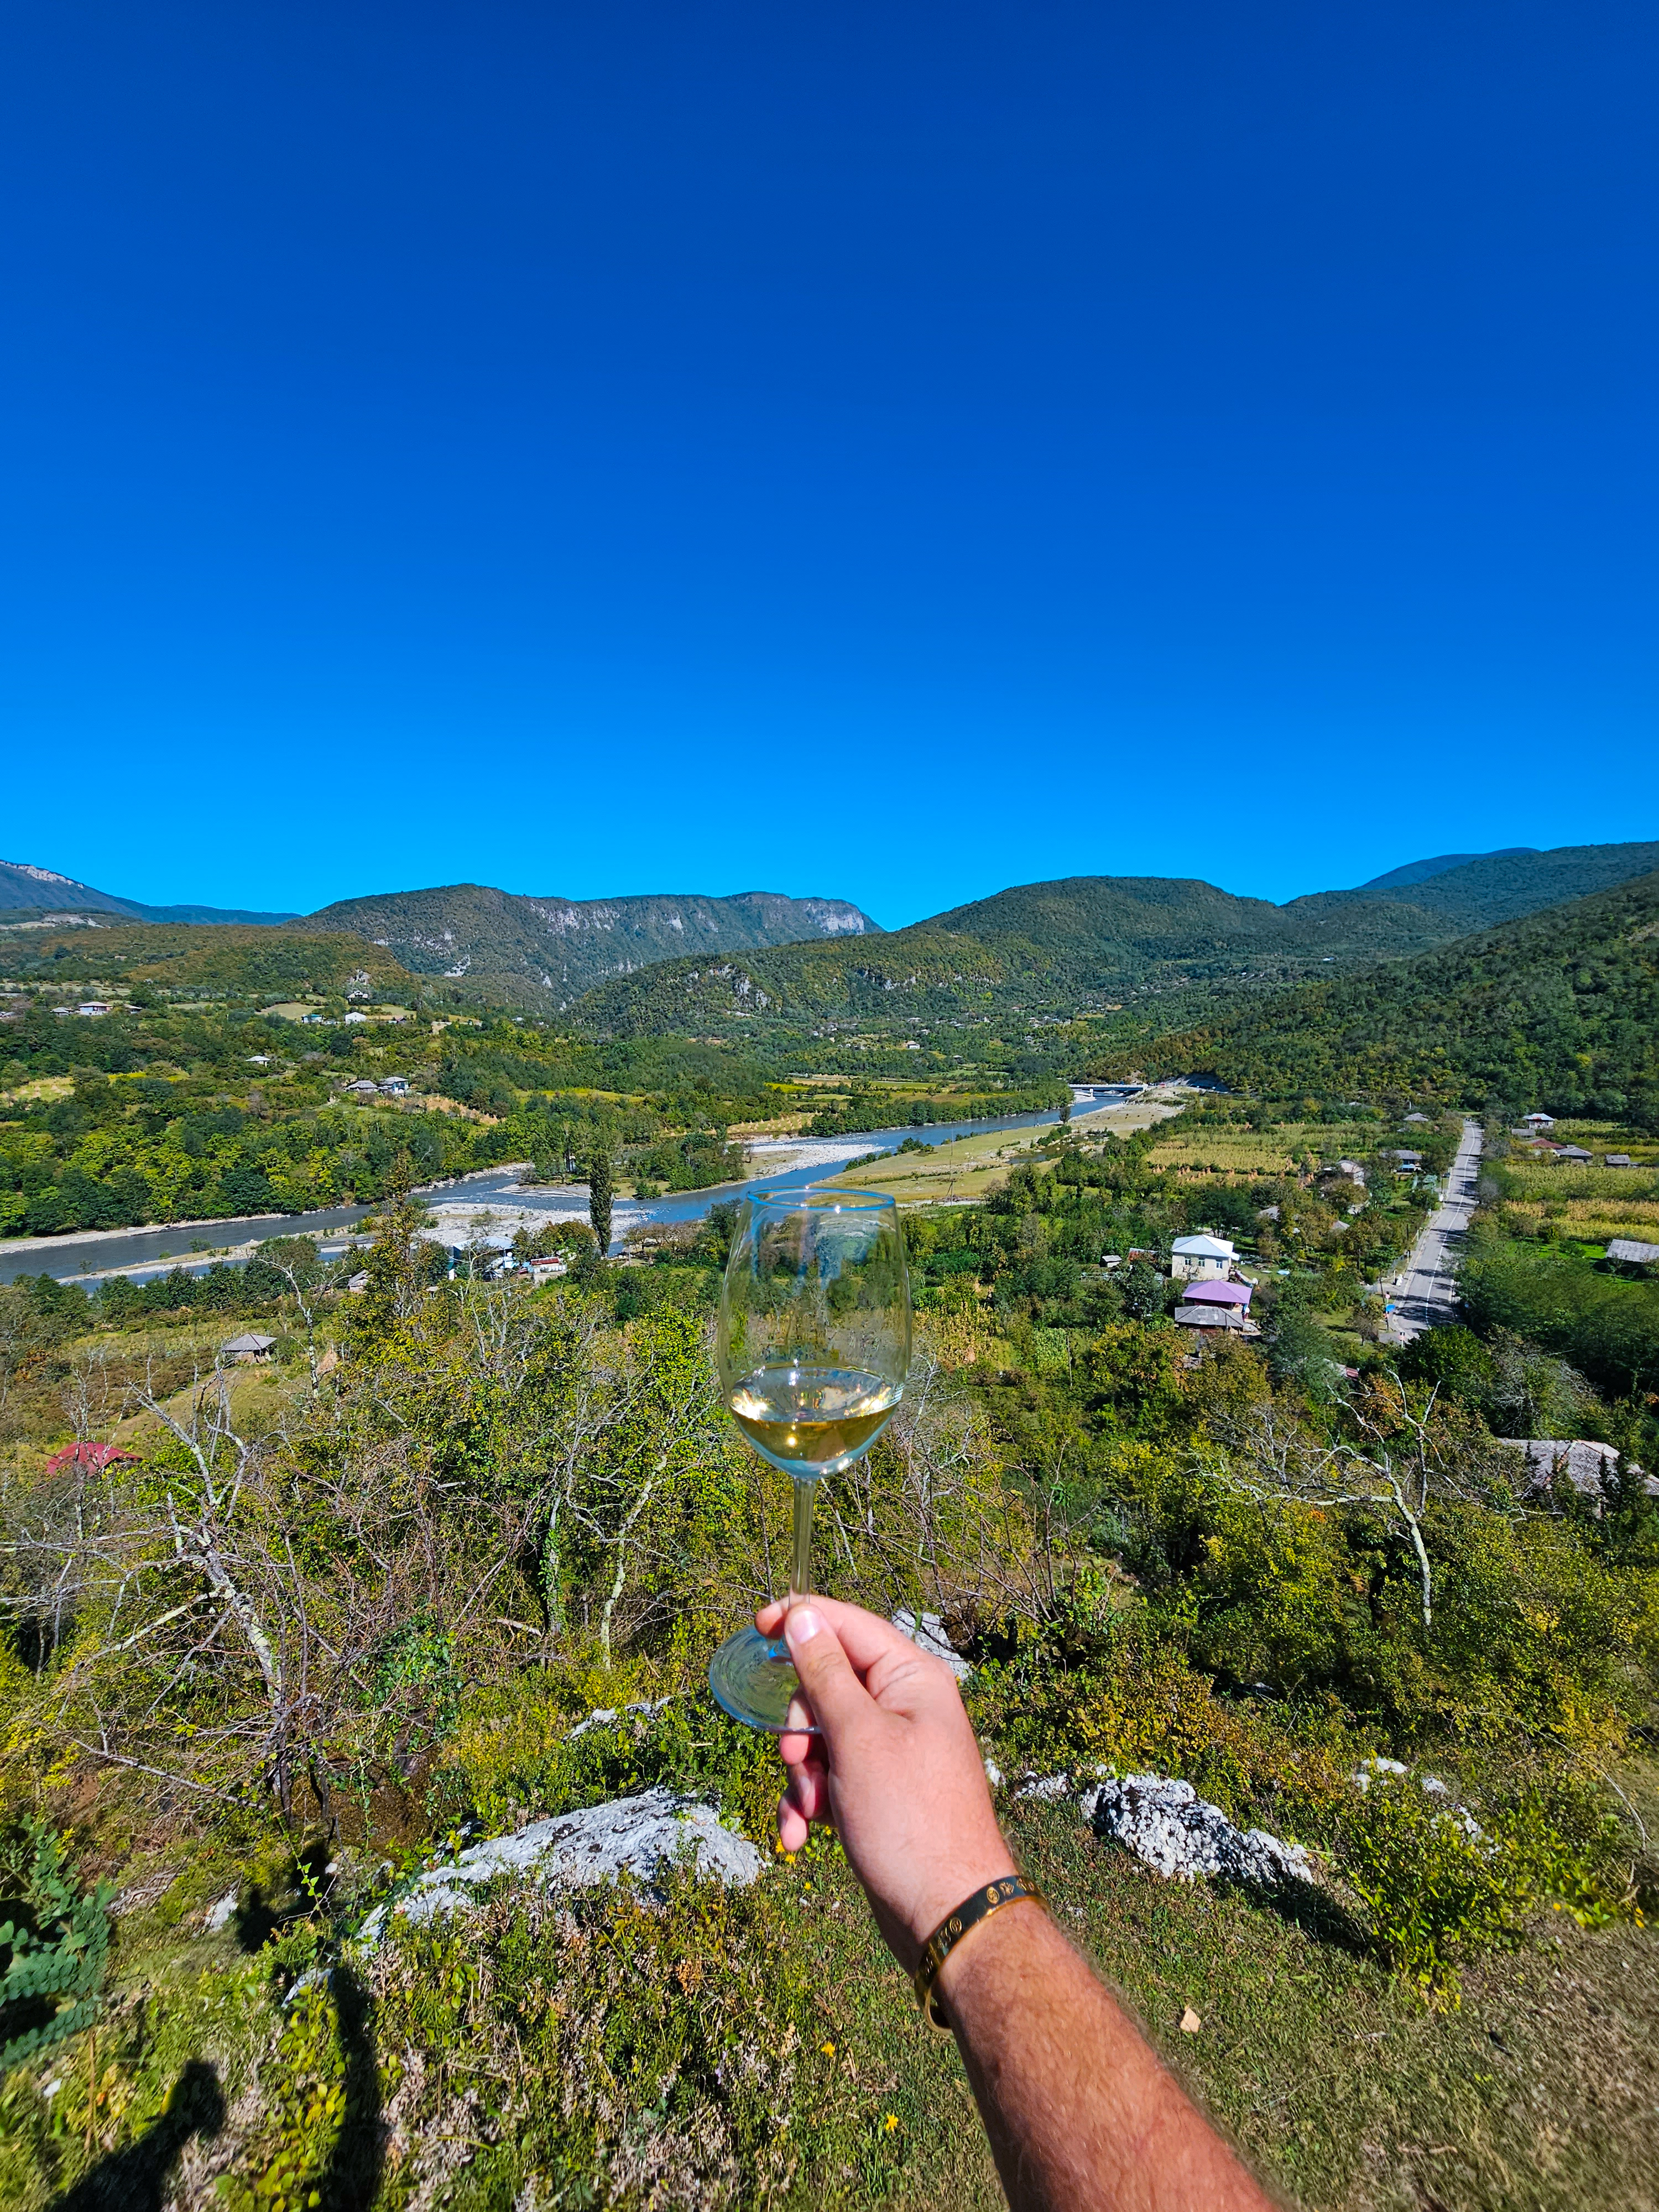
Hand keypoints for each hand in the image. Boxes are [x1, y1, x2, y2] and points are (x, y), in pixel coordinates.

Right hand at [756, 1594, 1014, 1967]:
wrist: (945, 1913)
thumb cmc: (909, 1819)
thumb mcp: (857, 1738)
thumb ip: (825, 1674)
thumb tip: (802, 1615)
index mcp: (911, 1679)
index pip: (848, 1626)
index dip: (802, 1620)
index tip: (756, 1625)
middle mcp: (904, 1708)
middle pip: (826, 1685)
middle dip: (799, 1726)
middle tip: (798, 1758)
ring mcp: (890, 1752)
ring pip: (820, 1737)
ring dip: (801, 1774)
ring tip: (809, 1809)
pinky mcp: (877, 1792)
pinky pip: (828, 1778)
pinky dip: (809, 1802)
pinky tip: (800, 1835)